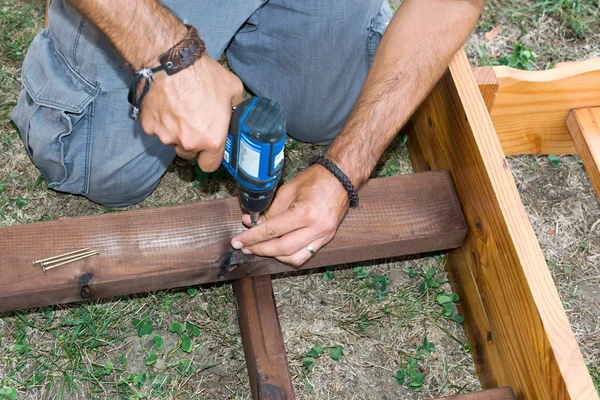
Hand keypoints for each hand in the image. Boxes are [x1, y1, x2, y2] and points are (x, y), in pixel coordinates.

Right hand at [139, 56, 243, 171]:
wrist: (170, 61)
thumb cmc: (203, 75)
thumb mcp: (232, 88)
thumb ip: (236, 107)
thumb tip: (235, 111)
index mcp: (212, 140)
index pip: (209, 166)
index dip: (210, 158)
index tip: (210, 148)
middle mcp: (189, 143)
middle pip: (189, 153)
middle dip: (193, 142)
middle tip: (195, 120)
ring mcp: (166, 136)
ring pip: (172, 141)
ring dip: (176, 131)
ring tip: (180, 108)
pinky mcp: (149, 127)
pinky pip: (157, 129)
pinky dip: (160, 121)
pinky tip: (166, 104)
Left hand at [230, 165, 349, 265]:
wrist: (341, 178)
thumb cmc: (315, 179)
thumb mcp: (288, 190)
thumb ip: (270, 210)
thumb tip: (252, 223)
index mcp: (305, 213)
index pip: (272, 231)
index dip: (252, 237)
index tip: (238, 241)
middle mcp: (316, 228)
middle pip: (282, 248)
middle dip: (259, 249)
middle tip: (244, 247)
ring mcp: (323, 236)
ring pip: (294, 257)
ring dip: (273, 256)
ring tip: (259, 249)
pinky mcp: (326, 239)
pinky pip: (305, 255)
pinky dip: (288, 256)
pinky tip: (277, 250)